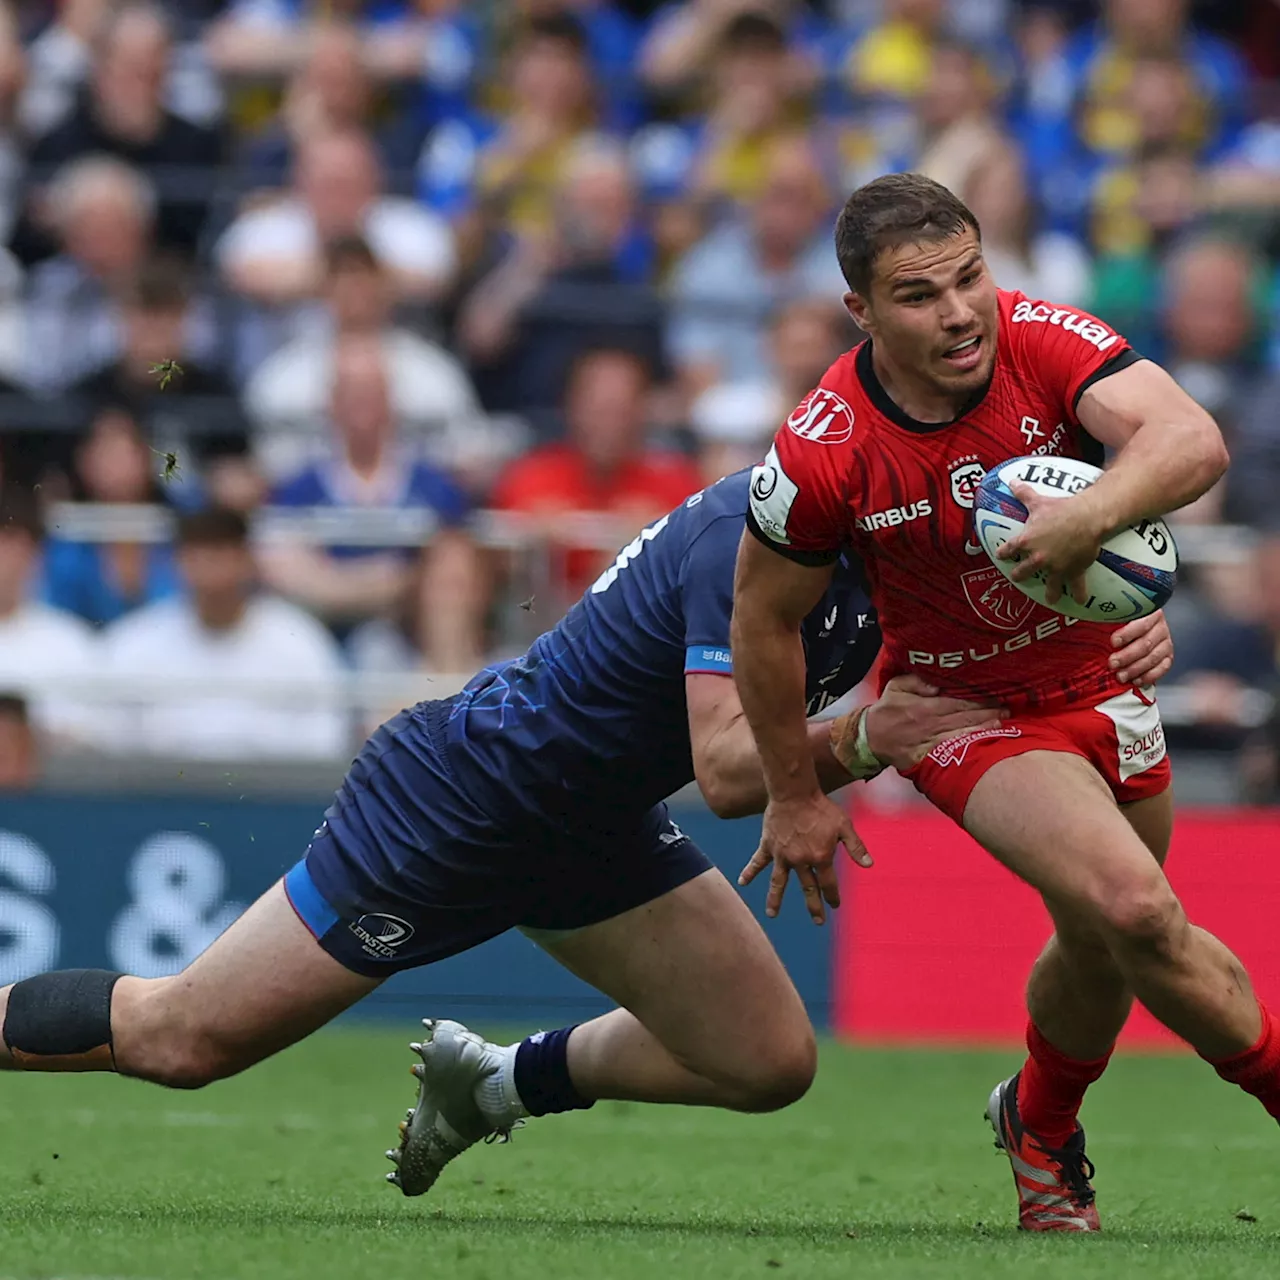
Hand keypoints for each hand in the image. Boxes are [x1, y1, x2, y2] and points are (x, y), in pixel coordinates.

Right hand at [738, 792, 871, 925]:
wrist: (794, 793)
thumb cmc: (821, 807)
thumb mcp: (844, 825)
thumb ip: (856, 847)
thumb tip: (869, 865)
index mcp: (820, 857)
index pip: (828, 884)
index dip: (833, 896)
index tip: (835, 905)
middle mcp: (800, 861)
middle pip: (808, 888)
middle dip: (814, 906)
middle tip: (818, 921)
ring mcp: (782, 855)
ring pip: (779, 882)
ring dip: (775, 899)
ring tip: (772, 914)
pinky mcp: (768, 846)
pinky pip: (757, 862)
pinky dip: (749, 872)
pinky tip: (742, 883)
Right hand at [859, 674, 1007, 770]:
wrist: (871, 738)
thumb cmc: (887, 709)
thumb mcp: (895, 686)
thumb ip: (916, 681)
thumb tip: (937, 683)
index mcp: (924, 707)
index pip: (957, 701)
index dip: (978, 698)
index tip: (995, 693)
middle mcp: (930, 724)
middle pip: (965, 717)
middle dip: (987, 712)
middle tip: (1007, 707)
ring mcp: (932, 741)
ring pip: (963, 733)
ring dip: (983, 728)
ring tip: (1002, 722)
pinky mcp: (930, 755)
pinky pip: (953, 749)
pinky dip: (969, 744)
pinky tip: (984, 741)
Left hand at [996, 482, 1105, 605]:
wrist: (1087, 517)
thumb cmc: (1061, 509)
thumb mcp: (1039, 501)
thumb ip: (1023, 494)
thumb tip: (1012, 482)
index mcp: (1026, 541)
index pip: (1008, 550)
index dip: (1004, 553)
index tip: (1002, 555)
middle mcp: (1037, 558)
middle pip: (1023, 572)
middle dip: (1020, 575)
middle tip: (1019, 577)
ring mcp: (1055, 567)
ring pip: (1049, 585)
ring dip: (1050, 593)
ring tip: (1051, 598)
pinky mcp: (1073, 571)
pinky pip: (1076, 586)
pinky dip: (1079, 594)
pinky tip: (1079, 601)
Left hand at [1109, 609, 1173, 684]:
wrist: (1136, 630)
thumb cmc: (1120, 623)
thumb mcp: (1114, 617)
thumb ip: (1105, 619)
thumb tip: (1085, 618)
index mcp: (1149, 613)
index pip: (1141, 623)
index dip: (1127, 634)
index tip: (1112, 642)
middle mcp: (1160, 627)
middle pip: (1145, 644)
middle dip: (1127, 656)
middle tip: (1112, 664)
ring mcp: (1166, 643)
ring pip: (1153, 658)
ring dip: (1135, 669)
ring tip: (1120, 676)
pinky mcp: (1168, 657)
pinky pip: (1163, 668)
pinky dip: (1149, 676)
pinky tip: (1136, 680)